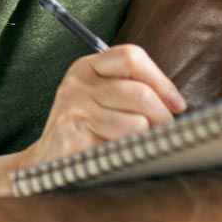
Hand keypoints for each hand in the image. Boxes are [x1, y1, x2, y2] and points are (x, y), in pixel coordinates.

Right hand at [18, 44, 187, 168]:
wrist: (44, 164)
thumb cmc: (84, 131)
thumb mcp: (100, 99)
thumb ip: (131, 89)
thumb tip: (177, 103)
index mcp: (87, 67)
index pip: (131, 56)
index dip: (161, 80)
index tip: (177, 104)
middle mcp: (78, 83)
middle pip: (140, 92)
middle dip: (163, 116)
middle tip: (166, 133)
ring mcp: (74, 110)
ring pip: (138, 121)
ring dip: (148, 138)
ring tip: (143, 146)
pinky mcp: (75, 138)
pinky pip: (123, 144)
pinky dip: (132, 152)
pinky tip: (123, 157)